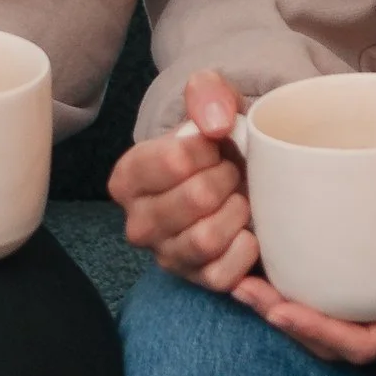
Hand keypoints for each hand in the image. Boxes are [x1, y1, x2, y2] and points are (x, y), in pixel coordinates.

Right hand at [109, 73, 254, 290]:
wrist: (238, 176)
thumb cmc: (218, 143)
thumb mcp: (212, 104)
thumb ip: (208, 93)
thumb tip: (216, 124)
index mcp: (128, 177)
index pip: (175, 160)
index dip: (209, 149)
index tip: (214, 147)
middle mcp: (138, 223)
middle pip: (196, 199)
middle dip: (227, 178)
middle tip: (232, 172)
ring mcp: (167, 256)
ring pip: (207, 239)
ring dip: (237, 212)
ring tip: (239, 199)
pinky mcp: (198, 281)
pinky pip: (224, 273)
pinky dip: (245, 249)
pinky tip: (247, 230)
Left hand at [236, 193, 375, 366]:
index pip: (365, 342)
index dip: (319, 332)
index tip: (277, 311)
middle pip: (336, 338)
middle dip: (287, 318)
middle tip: (240, 286)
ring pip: (335, 322)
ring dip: (290, 305)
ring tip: (244, 277)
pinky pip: (346, 299)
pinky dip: (312, 288)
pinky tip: (283, 261)